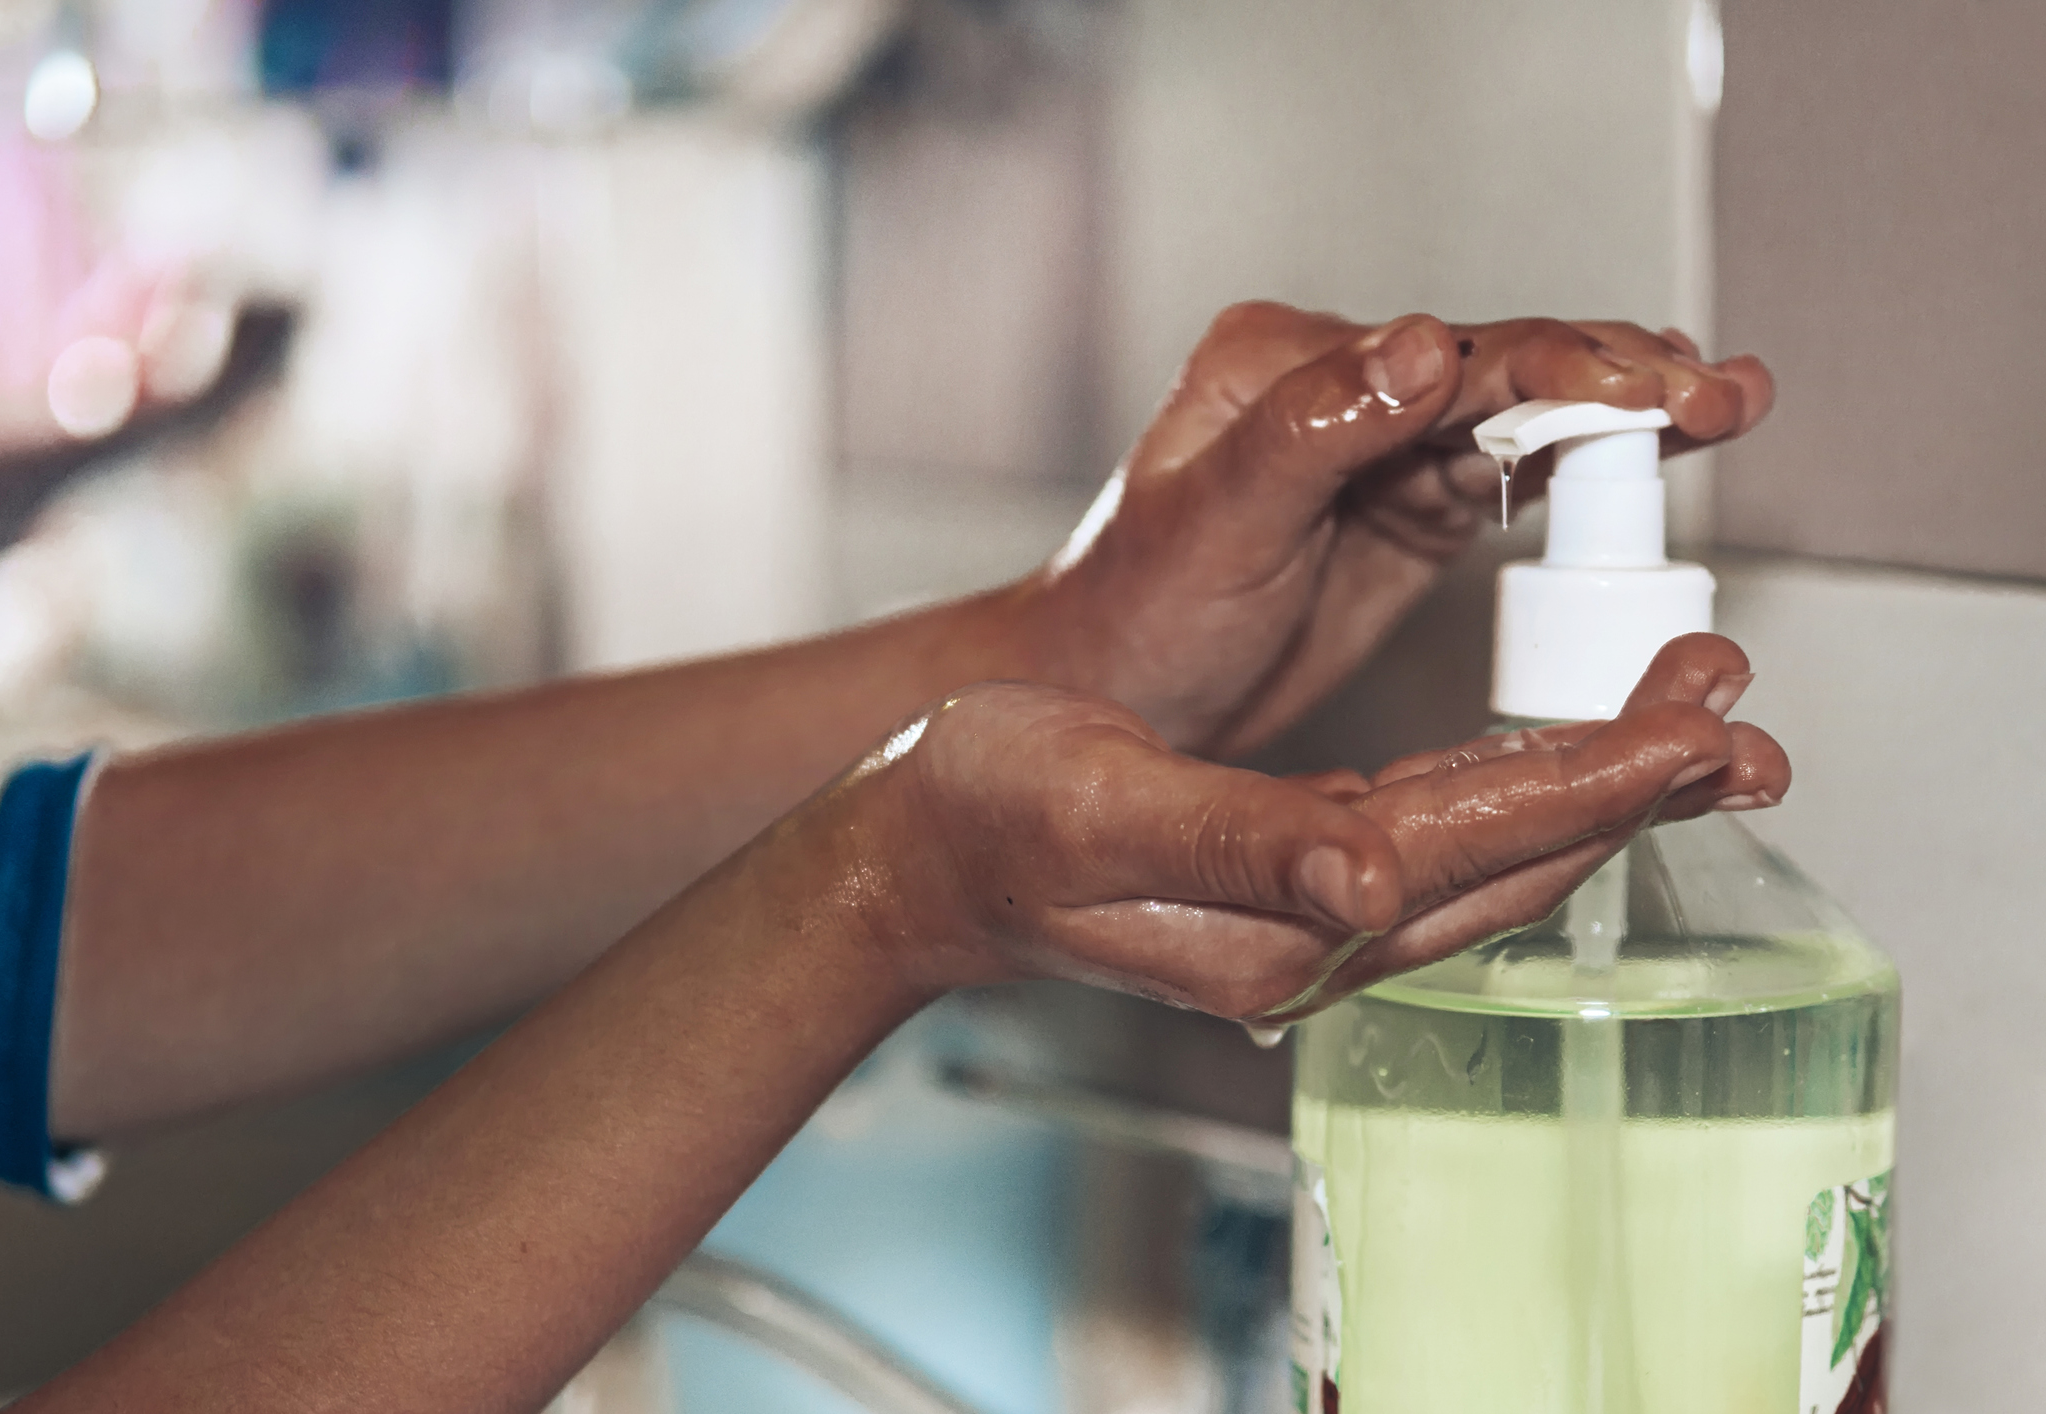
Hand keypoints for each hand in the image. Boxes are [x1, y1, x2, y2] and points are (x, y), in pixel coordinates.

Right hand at [839, 633, 1784, 1019]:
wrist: (918, 852)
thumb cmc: (988, 814)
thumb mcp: (1102, 806)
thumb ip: (1242, 843)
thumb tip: (1368, 878)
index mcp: (1278, 924)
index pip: (1475, 847)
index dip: (1594, 782)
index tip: (1696, 727)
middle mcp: (1311, 937)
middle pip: (1510, 861)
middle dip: (1631, 786)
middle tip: (1730, 704)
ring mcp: (1305, 920)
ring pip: (1487, 855)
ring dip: (1590, 788)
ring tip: (1680, 720)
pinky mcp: (1291, 884)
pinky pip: (1435, 843)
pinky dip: (1512, 792)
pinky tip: (1546, 755)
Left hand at [1016, 304, 1773, 756]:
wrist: (1111, 702)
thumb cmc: (1131, 616)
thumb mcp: (1211, 524)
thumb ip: (1310, 432)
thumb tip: (1423, 345)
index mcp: (1287, 368)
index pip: (1452, 353)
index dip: (1564, 366)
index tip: (1652, 384)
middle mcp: (1346, 392)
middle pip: (1509, 372)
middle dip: (1623, 379)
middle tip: (1724, 396)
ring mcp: (1386, 453)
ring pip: (1527, 419)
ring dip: (1626, 418)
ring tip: (1726, 410)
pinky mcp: (1411, 515)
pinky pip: (1517, 480)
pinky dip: (1591, 474)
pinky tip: (1659, 462)